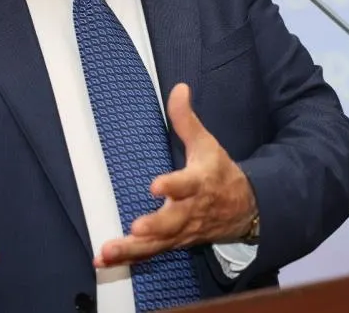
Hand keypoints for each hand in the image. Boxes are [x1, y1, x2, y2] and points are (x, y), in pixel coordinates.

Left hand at [95, 83, 256, 268]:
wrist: (244, 210)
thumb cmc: (220, 173)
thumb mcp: (207, 144)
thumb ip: (186, 119)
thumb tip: (178, 88)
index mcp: (200, 183)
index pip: (188, 184)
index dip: (174, 185)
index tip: (156, 185)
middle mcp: (191, 211)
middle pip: (173, 222)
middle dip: (155, 226)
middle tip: (137, 228)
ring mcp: (181, 232)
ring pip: (158, 244)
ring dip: (133, 249)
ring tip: (109, 250)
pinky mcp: (172, 244)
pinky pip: (150, 254)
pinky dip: (128, 259)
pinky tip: (104, 261)